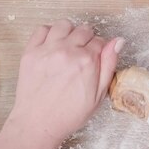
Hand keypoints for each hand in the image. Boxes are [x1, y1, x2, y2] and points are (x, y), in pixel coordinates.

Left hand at [9, 20, 124, 142]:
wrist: (38, 123)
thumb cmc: (69, 114)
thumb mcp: (99, 94)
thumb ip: (109, 65)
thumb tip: (118, 41)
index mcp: (87, 61)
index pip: (100, 41)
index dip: (100, 49)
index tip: (95, 58)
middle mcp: (67, 51)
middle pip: (84, 30)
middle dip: (87, 40)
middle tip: (82, 54)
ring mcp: (47, 50)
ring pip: (64, 25)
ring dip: (69, 32)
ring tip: (68, 46)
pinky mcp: (30, 52)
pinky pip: (41, 29)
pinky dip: (49, 33)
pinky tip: (52, 45)